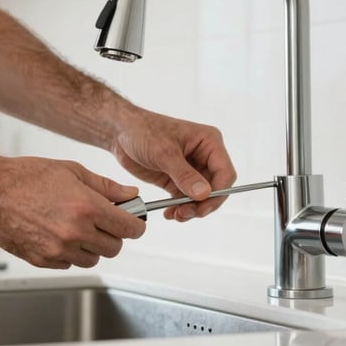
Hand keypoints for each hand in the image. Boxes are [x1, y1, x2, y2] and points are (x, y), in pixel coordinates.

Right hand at [0, 157, 145, 268]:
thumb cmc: (28, 176)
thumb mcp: (72, 171)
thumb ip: (106, 187)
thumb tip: (131, 195)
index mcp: (87, 207)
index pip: (129, 228)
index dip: (135, 225)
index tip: (133, 222)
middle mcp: (75, 232)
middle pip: (115, 248)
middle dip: (113, 235)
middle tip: (102, 221)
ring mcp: (58, 250)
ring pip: (93, 259)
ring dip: (91, 246)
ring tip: (76, 226)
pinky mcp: (43, 260)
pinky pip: (69, 264)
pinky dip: (69, 253)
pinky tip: (57, 233)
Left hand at [111, 108, 236, 221]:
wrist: (119, 132)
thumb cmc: (142, 131)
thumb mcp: (164, 152)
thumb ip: (184, 174)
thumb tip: (204, 194)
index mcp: (209, 142)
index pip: (225, 172)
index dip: (218, 191)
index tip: (202, 204)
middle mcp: (204, 156)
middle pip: (216, 189)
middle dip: (203, 204)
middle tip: (185, 213)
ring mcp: (191, 170)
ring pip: (201, 198)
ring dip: (191, 210)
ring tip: (175, 215)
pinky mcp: (177, 180)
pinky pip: (185, 200)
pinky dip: (180, 209)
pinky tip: (169, 214)